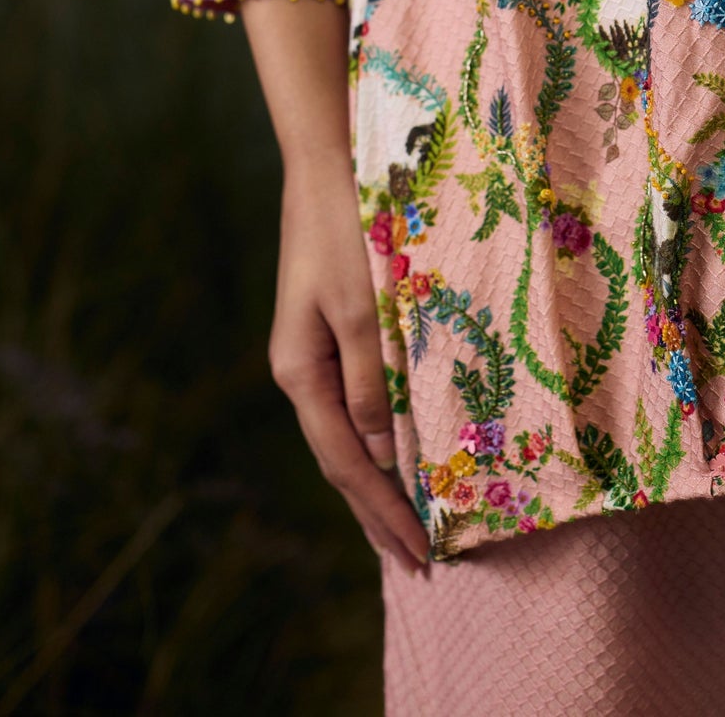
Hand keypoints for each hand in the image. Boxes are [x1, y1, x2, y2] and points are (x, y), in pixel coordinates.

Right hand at [269, 162, 430, 574]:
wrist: (326, 162)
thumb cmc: (347, 230)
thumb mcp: (362, 309)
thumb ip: (371, 381)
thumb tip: (382, 455)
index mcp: (300, 372)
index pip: (348, 463)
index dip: (385, 512)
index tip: (423, 555)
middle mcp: (301, 370)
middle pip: (342, 460)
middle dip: (379, 513)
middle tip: (421, 562)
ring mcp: (313, 351)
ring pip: (347, 435)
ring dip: (379, 482)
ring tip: (408, 525)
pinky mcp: (332, 329)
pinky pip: (356, 401)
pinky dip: (379, 437)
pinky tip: (398, 450)